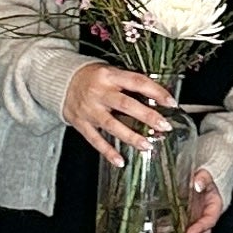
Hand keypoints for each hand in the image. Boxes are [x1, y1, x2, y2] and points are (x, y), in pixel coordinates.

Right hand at [64, 59, 181, 164]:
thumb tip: (157, 97)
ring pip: (111, 125)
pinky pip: (95, 139)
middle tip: (164, 126)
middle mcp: (99, 92)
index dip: (156, 92)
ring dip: (131, 137)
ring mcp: (89, 109)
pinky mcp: (81, 123)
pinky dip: (107, 151)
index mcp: (109, 75)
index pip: (137, 81)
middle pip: (126, 104)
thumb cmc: (92, 77)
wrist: (61, 81)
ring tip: (147, 146)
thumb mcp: (110, 71)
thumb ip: (129, 82)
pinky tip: (120, 161)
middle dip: (147, 116)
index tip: (171, 103)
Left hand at [175, 168, 227, 232]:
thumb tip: (197, 183)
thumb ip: (204, 177)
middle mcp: (203, 220)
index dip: (198, 231)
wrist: (208, 173)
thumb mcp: (209, 172)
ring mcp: (192, 222)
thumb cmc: (209, 174)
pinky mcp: (182, 220)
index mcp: (213, 209)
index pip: (208, 223)